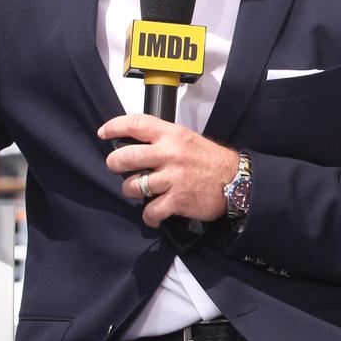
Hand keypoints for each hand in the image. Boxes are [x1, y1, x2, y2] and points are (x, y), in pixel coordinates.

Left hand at [99, 113, 240, 226]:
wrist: (237, 182)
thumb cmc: (211, 161)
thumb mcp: (188, 139)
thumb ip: (164, 139)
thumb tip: (137, 143)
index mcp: (172, 135)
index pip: (136, 124)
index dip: (114, 126)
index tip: (103, 133)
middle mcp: (170, 154)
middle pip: (126, 157)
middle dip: (114, 164)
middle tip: (117, 167)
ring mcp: (173, 178)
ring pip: (133, 186)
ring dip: (131, 190)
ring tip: (138, 191)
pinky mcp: (177, 200)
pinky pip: (150, 211)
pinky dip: (148, 216)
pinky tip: (152, 215)